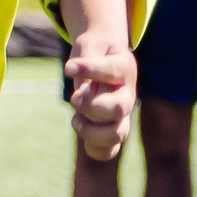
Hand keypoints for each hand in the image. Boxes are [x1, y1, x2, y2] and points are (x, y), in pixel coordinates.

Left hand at [63, 40, 136, 161]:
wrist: (105, 57)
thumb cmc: (96, 51)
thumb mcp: (89, 45)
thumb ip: (86, 57)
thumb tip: (73, 72)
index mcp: (124, 67)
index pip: (112, 71)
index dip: (89, 70)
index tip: (69, 68)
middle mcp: (128, 93)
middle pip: (118, 108)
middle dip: (89, 105)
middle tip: (75, 96)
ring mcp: (123, 114)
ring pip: (118, 134)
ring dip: (89, 130)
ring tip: (76, 119)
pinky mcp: (113, 128)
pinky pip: (109, 151)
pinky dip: (92, 147)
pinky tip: (81, 127)